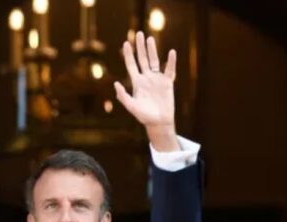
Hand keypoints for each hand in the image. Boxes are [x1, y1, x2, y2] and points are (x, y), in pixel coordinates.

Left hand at [114, 31, 178, 151]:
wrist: (159, 122)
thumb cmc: (144, 116)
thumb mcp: (132, 107)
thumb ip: (123, 96)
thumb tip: (116, 84)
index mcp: (137, 82)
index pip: (132, 65)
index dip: (129, 54)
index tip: (126, 43)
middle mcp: (146, 78)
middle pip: (143, 59)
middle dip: (140, 47)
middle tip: (139, 33)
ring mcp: (157, 79)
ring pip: (155, 61)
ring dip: (152, 50)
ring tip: (150, 39)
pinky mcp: (168, 83)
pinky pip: (169, 70)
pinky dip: (171, 62)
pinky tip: (171, 53)